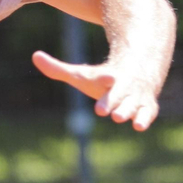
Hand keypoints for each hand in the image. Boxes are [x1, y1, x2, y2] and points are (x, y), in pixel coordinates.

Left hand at [31, 51, 160, 131]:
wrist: (138, 73)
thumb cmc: (102, 79)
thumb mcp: (81, 74)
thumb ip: (57, 69)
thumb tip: (34, 55)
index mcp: (108, 77)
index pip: (106, 78)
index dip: (106, 78)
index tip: (107, 76)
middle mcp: (124, 86)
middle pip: (117, 94)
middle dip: (111, 101)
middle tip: (102, 110)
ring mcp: (136, 97)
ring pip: (132, 104)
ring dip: (127, 111)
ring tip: (119, 118)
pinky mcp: (147, 107)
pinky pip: (147, 113)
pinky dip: (144, 119)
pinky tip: (139, 126)